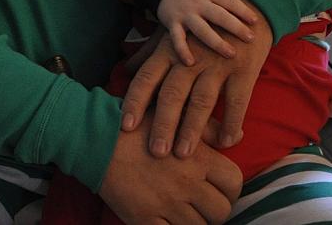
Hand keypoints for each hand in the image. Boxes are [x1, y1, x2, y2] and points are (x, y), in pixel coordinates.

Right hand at [98, 114, 241, 224]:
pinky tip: (167, 220)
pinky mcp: (146, 220)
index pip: (234, 182)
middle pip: (221, 210)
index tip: (216, 187)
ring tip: (181, 209)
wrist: (94, 140)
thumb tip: (237, 136)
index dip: (229, 188)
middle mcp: (186, 184)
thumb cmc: (135, 126)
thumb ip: (206, 128)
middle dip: (214, 208)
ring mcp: (167, 205)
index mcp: (197, 158)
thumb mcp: (172, 117)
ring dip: (194, 221)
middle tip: (199, 202)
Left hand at [122, 0, 271, 158]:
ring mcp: (217, 64)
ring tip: (184, 154)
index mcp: (170, 50)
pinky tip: (225, 142)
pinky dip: (231, 123)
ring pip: (201, 101)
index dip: (135, 101)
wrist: (246, 6)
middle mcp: (190, 58)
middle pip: (172, 94)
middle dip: (163, 124)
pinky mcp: (243, 70)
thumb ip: (149, 54)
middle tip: (156, 152)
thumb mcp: (173, 34)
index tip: (126, 126)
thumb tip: (126, 70)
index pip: (147, 78)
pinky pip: (237, 102)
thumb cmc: (202, 25)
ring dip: (192, 130)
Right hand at [157, 0, 257, 63]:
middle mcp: (197, 3)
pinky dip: (182, 50)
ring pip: (202, 30)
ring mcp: (184, 14)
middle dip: (235, 27)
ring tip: (231, 53)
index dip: (242, 10)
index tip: (255, 21)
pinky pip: (177, 38)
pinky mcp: (172, 23)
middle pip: (219, 16)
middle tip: (250, 39)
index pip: (228, 1)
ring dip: (216, 42)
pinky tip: (191, 62)